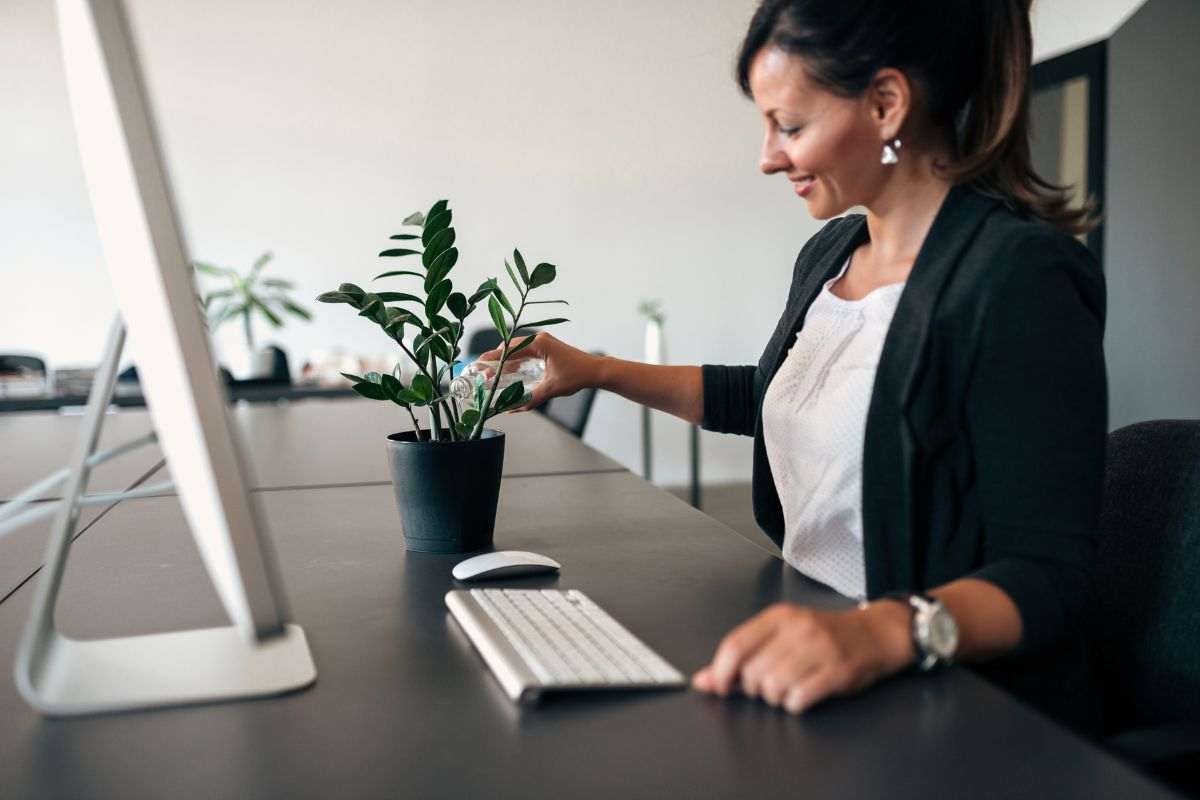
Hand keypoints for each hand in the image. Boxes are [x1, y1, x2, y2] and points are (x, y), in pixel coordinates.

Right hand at [476, 332, 602, 411]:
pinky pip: (525, 353)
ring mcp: (543, 342)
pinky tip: (511, 374)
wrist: (595, 371)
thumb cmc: (577, 376)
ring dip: (506, 362)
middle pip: (510, 348)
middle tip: (486, 374)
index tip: (479, 364)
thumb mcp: (551, 388)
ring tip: (495, 376)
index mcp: (539, 343)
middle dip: (497, 361)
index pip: (509, 349)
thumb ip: (531, 399)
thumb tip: (513, 408)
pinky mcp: (546, 348)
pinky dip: (516, 362)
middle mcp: (539, 339)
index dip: (493, 358)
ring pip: (517, 350)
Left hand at [691, 601, 913, 713]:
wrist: (874, 633)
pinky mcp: (837, 671)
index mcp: (779, 617)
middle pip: (752, 672)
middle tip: (768, 685)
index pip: (735, 645)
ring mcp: (819, 649)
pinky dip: (795, 705)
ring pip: (774, 687)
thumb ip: (742, 655)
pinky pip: (799, 699)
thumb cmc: (823, 635)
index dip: (721, 672)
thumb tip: (703, 681)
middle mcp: (797, 629)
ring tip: (788, 689)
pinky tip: (803, 696)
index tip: (720, 686)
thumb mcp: (781, 634)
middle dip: (754, 688)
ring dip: (776, 698)